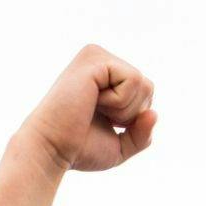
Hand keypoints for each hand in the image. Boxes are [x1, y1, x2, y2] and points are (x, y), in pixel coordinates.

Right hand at [18, 44, 156, 172]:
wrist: (52, 149)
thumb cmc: (80, 148)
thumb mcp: (121, 146)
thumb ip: (142, 133)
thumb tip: (154, 114)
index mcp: (105, 76)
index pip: (145, 93)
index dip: (134, 118)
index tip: (104, 122)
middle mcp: (100, 60)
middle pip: (147, 86)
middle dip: (131, 113)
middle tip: (98, 116)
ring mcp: (96, 55)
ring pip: (142, 83)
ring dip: (123, 108)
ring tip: (93, 108)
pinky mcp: (94, 58)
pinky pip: (133, 80)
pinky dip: (118, 101)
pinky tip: (92, 102)